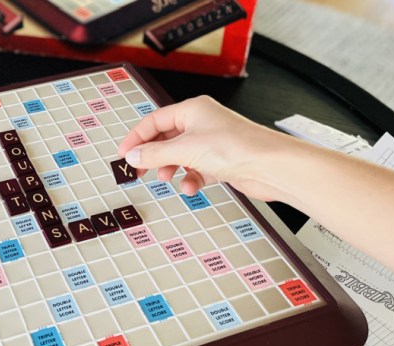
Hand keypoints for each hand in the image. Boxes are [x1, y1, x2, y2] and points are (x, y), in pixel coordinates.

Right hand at [117, 96, 310, 201]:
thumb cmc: (236, 147)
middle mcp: (202, 123)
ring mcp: (212, 142)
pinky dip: (191, 179)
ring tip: (166, 177)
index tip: (124, 154)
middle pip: (166, 139)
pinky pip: (196, 170)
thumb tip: (133, 156)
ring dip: (171, 168)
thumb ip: (154, 154)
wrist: (269, 166)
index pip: (154, 120)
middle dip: (152, 156)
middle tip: (138, 170)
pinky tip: (191, 186)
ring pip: (180, 156)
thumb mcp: (185, 150)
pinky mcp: (221, 161)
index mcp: (192, 110)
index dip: (136, 137)